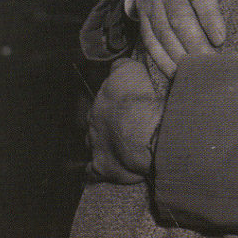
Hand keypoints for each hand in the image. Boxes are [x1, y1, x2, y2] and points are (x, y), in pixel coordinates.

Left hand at [87, 59, 164, 182]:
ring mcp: (96, 147)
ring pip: (91, 145)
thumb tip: (118, 64)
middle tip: (121, 127)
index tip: (124, 106)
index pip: (101, 102)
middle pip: (94, 124)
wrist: (146, 133)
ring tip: (114, 148)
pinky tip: (101, 172)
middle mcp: (93, 124)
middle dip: (105, 125)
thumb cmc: (139, 102)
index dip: (113, 104)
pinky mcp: (103, 168)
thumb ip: (121, 66)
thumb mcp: (130, 71)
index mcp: (100, 102)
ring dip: (100, 146)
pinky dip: (96, 172)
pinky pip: (93, 172)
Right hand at [135, 0, 237, 75]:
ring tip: (196, 74)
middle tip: (212, 64)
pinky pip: (148, 36)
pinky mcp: (142, 11)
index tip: (221, 37)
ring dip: (178, 54)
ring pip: (162, 30)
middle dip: (195, 43)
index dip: (209, 16)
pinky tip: (175, 72)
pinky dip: (160, 56)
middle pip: (179, 17)